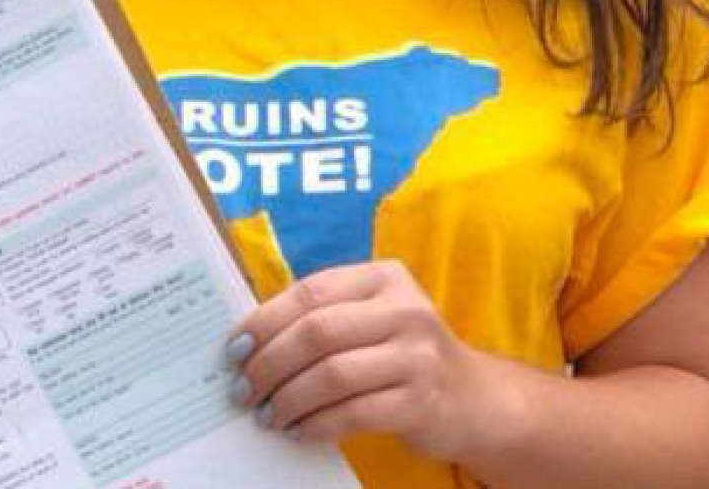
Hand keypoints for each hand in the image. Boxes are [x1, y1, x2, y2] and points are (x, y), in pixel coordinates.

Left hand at [226, 259, 496, 461]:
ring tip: (266, 414)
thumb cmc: (401, 351)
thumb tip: (250, 337)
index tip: (234, 348)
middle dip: (270, 363)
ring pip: (333, 374)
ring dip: (289, 398)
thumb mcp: (372, 315)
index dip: (266, 319)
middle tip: (243, 387)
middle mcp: (405, 309)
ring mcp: (417, 355)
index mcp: (383, 276)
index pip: (311, 292)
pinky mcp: (422, 401)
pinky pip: (354, 413)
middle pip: (318, 332)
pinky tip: (298, 431)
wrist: (473, 397)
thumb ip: (325, 314)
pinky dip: (317, 424)